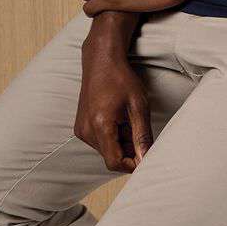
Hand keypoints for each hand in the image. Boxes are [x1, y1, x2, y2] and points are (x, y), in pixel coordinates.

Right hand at [75, 44, 151, 171]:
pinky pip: (98, 142)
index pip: (115, 162)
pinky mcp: (80, 127)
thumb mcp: (138, 105)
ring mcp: (80, 130)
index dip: (132, 164)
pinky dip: (111, 137)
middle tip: (139, 129)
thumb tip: (146, 158)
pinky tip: (117, 119)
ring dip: (120, 143)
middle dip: (128, 151)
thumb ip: (142, 135)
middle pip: (110, 157)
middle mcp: (86, 131)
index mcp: (100, 125)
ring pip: (105, 150)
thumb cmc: (122, 79)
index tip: (145, 155)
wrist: (101, 61)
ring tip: (128, 120)